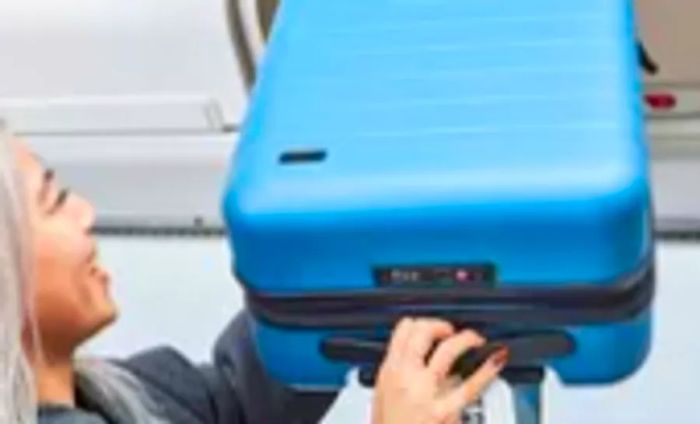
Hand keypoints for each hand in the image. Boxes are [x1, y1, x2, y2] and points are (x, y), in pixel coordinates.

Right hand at [372, 318, 507, 423]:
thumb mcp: (382, 398)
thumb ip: (400, 375)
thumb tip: (419, 361)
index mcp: (389, 371)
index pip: (405, 329)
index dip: (422, 323)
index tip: (431, 328)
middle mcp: (406, 377)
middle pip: (425, 332)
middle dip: (442, 326)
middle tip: (452, 332)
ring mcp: (426, 392)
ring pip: (449, 349)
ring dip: (467, 339)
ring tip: (476, 340)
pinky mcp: (445, 411)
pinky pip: (471, 384)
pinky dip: (487, 369)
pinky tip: (496, 361)